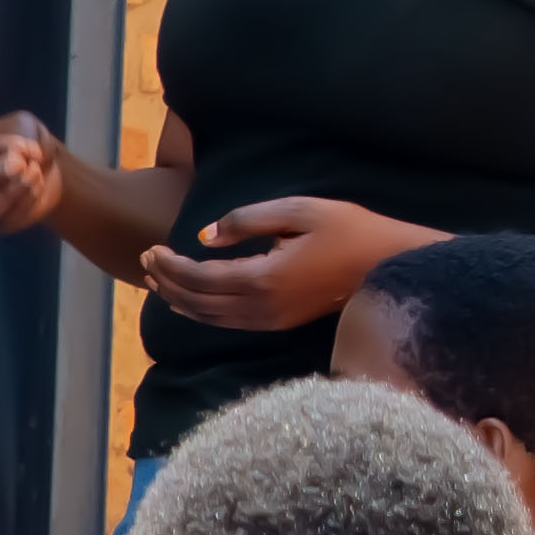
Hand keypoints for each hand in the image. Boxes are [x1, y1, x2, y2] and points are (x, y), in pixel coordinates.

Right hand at [0, 114, 71, 235]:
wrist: (46, 166)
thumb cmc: (22, 140)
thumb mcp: (20, 125)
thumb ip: (14, 138)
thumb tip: (14, 159)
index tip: (14, 146)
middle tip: (19, 165)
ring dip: (14, 190)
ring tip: (34, 170)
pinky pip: (6, 221)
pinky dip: (27, 201)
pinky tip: (36, 185)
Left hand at [133, 194, 422, 332]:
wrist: (389, 264)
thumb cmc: (348, 229)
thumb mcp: (298, 210)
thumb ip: (247, 220)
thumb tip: (204, 236)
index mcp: (265, 278)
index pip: (200, 278)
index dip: (170, 266)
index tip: (151, 249)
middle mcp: (263, 308)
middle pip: (198, 302)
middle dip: (166, 282)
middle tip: (145, 261)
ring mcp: (272, 321)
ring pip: (210, 318)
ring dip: (179, 300)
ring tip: (155, 280)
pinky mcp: (280, 324)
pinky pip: (228, 323)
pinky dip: (201, 312)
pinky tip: (187, 301)